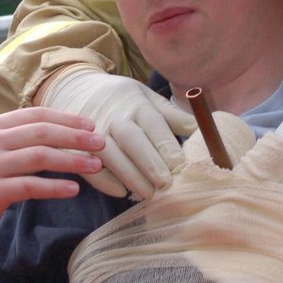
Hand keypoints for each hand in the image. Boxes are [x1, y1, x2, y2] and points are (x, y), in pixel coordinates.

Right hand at [0, 107, 106, 245]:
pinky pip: (30, 186)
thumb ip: (23, 136)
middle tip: (101, 144)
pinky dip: (55, 187)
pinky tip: (74, 189)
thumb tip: (71, 130)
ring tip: (95, 166)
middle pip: (41, 133)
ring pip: (39, 157)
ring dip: (72, 161)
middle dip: (75, 138)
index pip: (36, 115)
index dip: (66, 119)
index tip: (91, 126)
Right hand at [42, 67, 195, 198]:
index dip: (167, 147)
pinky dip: (104, 181)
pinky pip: (90, 165)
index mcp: (136, 103)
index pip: (154, 125)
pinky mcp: (78, 146)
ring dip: (129, 176)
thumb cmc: (123, 99)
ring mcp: (94, 132)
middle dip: (150, 163)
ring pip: (110, 155)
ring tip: (148, 194)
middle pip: (132, 140)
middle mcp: (115, 116)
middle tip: (166, 185)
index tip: (181, 166)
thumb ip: (173, 115)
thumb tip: (204, 131)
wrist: (78, 89)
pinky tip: (121, 191)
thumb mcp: (148, 98)